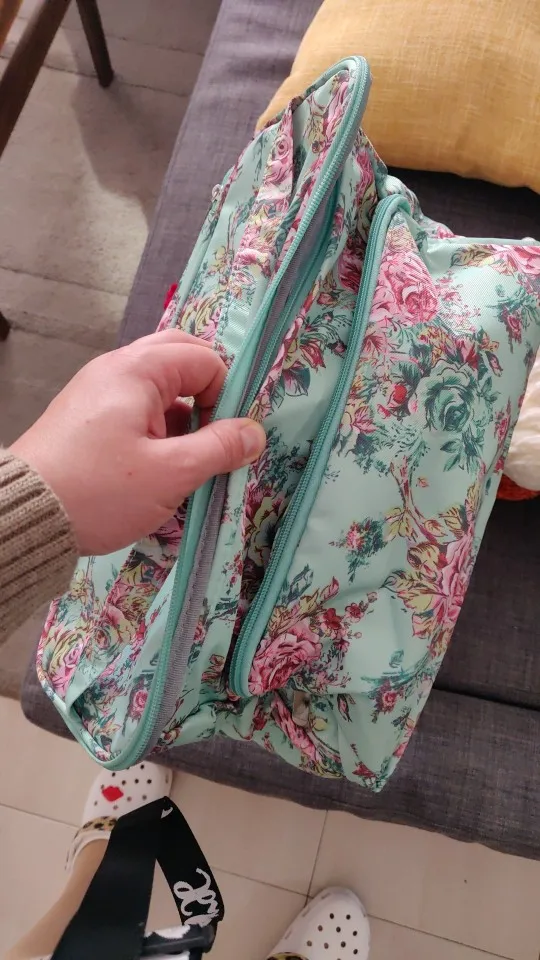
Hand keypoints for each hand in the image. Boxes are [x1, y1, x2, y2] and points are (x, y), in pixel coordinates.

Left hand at [10, 330, 265, 555]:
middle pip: (179, 359)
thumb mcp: (171, 473)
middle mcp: (115, 369)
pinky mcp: (87, 417)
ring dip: (183, 413)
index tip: (225, 438)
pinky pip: (135, 406)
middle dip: (206, 393)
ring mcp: (97, 391)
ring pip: (157, 385)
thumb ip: (219, 448)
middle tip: (215, 435)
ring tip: (187, 457)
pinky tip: (158, 465)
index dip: (225, 395)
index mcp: (137, 370)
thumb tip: (256, 433)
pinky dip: (157, 426)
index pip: (205, 359)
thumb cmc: (101, 490)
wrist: (27, 517)